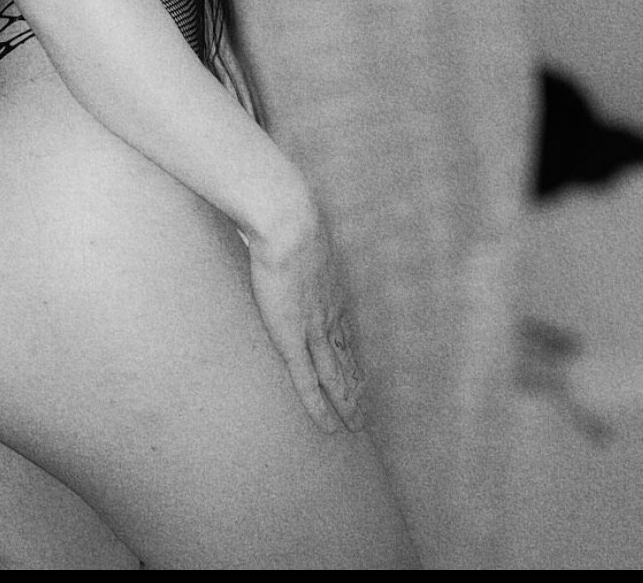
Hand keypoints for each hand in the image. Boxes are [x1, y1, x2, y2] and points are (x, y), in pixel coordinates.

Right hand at [247, 197, 365, 434]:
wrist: (287, 222)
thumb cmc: (285, 217)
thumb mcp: (295, 230)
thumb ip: (291, 239)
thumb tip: (279, 229)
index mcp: (331, 289)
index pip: (345, 332)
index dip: (352, 356)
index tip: (360, 373)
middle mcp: (330, 313)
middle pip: (347, 359)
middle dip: (356, 386)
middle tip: (365, 412)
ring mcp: (314, 328)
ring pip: (336, 377)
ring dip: (347, 404)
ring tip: (355, 427)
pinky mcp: (294, 338)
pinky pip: (309, 382)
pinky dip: (319, 406)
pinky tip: (328, 426)